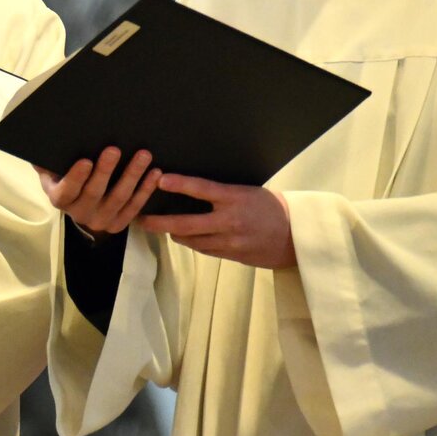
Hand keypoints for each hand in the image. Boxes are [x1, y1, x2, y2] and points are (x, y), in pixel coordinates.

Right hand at [39, 148, 161, 237]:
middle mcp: (79, 214)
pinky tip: (154, 173)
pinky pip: (134, 206)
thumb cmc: (64, 175)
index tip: (86, 161)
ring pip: (119, 198)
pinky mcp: (118, 224)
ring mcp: (100, 221)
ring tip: (143, 155)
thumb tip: (49, 135)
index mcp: (59, 199)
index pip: (67, 191)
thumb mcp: (51, 167)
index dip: (76, 177)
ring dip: (132, 176)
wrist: (78, 202)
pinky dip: (145, 189)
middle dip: (106, 170)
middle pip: (94, 193)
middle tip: (115, 149)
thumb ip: (49, 157)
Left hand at [138, 176, 296, 268]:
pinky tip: (183, 236)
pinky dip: (192, 242)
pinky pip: (204, 249)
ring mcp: (230, 241)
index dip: (179, 184)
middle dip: (159, 222)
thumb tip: (192, 190)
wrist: (295, 235)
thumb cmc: (269, 207)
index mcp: (235, 198)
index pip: (202, 189)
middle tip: (141, 219)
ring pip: (191, 240)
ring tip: (159, 227)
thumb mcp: (247, 192)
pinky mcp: (231, 255)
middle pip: (186, 224)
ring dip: (174, 233)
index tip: (159, 180)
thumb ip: (221, 194)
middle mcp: (230, 221)